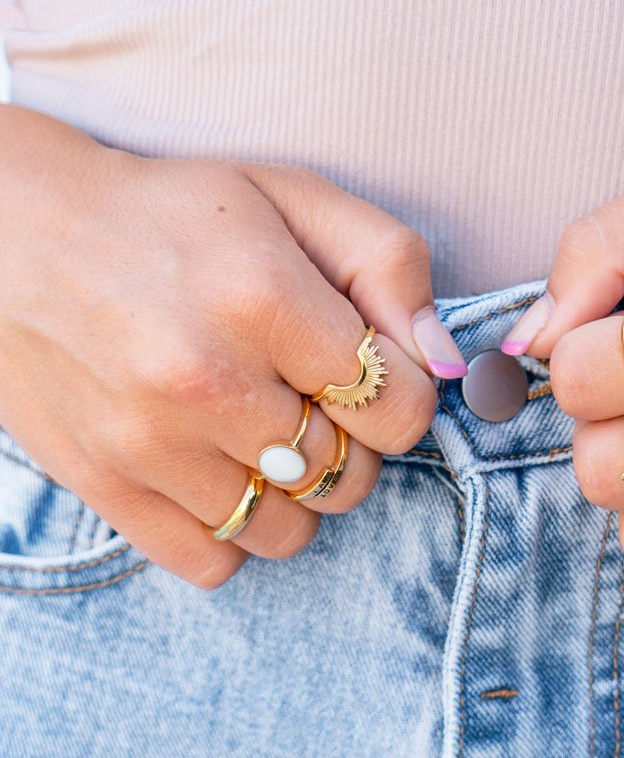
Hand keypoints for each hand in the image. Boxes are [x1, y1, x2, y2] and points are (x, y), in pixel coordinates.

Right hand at [0, 106, 467, 586]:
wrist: (17, 235)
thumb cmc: (171, 213)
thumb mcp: (292, 196)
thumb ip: (388, 265)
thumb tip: (446, 361)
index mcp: (264, 298)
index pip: (400, 409)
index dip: (403, 396)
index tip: (368, 374)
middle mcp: (205, 380)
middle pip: (350, 477)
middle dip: (352, 442)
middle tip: (310, 395)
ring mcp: (148, 444)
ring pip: (290, 532)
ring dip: (296, 491)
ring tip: (263, 431)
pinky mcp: (104, 486)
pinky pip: (214, 561)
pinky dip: (232, 529)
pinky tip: (218, 468)